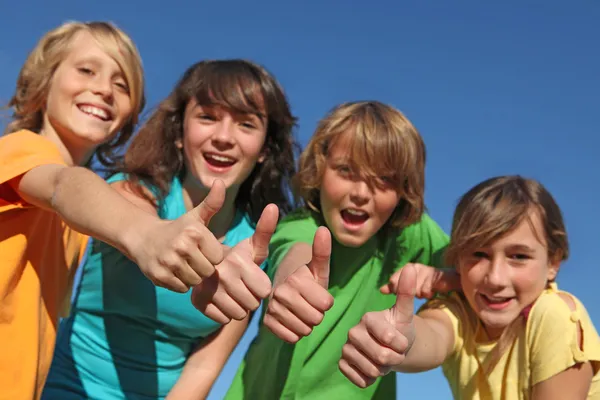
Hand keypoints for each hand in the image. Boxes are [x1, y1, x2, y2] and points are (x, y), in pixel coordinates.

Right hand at [131, 180, 225, 292]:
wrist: (143, 238)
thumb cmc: (178, 229)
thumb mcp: (195, 216)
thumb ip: (212, 203)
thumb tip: (220, 182)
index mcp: (194, 232)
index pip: (218, 257)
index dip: (211, 255)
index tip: (202, 249)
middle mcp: (182, 246)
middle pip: (208, 272)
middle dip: (202, 267)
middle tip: (192, 258)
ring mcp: (169, 262)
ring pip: (195, 281)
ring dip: (191, 276)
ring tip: (183, 264)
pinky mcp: (159, 276)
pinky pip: (181, 288)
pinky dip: (180, 283)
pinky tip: (174, 271)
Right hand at [191, 204, 277, 323]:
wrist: (194, 258)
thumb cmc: (236, 256)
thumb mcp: (250, 243)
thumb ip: (264, 229)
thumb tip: (274, 207)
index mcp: (235, 260)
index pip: (263, 290)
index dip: (260, 286)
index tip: (252, 277)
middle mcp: (218, 273)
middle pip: (252, 304)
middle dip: (251, 297)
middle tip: (242, 285)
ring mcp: (205, 289)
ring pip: (238, 314)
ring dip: (239, 307)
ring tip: (232, 292)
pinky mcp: (195, 302)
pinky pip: (223, 319)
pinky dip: (224, 313)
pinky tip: (220, 299)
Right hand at [263, 227, 333, 342]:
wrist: (284, 287)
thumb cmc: (306, 278)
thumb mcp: (317, 266)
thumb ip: (322, 251)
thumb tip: (323, 229)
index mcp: (295, 280)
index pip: (326, 304)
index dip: (326, 301)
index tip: (317, 293)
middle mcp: (279, 294)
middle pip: (316, 319)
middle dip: (317, 313)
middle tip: (309, 303)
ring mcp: (272, 309)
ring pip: (305, 330)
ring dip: (307, 323)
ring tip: (301, 310)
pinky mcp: (267, 323)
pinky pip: (292, 338)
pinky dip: (296, 332)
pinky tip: (292, 320)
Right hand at [339, 264, 416, 387]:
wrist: (391, 348)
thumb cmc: (399, 329)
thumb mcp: (405, 313)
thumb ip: (406, 292)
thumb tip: (411, 268)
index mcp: (368, 318)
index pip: (390, 339)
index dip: (401, 346)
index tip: (402, 342)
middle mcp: (353, 331)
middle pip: (381, 357)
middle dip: (394, 359)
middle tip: (393, 353)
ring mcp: (346, 348)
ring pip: (371, 370)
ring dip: (383, 370)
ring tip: (383, 360)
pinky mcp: (342, 364)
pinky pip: (360, 380)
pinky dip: (371, 379)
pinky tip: (372, 368)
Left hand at [380, 263, 459, 298]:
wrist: (447, 280)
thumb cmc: (425, 283)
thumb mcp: (408, 286)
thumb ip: (395, 288)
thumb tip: (381, 289)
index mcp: (407, 268)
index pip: (393, 280)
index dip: (394, 288)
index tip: (395, 294)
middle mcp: (415, 267)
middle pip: (403, 286)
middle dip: (408, 292)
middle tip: (415, 293)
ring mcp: (426, 270)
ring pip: (415, 289)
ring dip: (419, 293)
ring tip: (424, 292)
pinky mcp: (438, 275)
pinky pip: (426, 289)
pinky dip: (427, 293)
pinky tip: (430, 293)